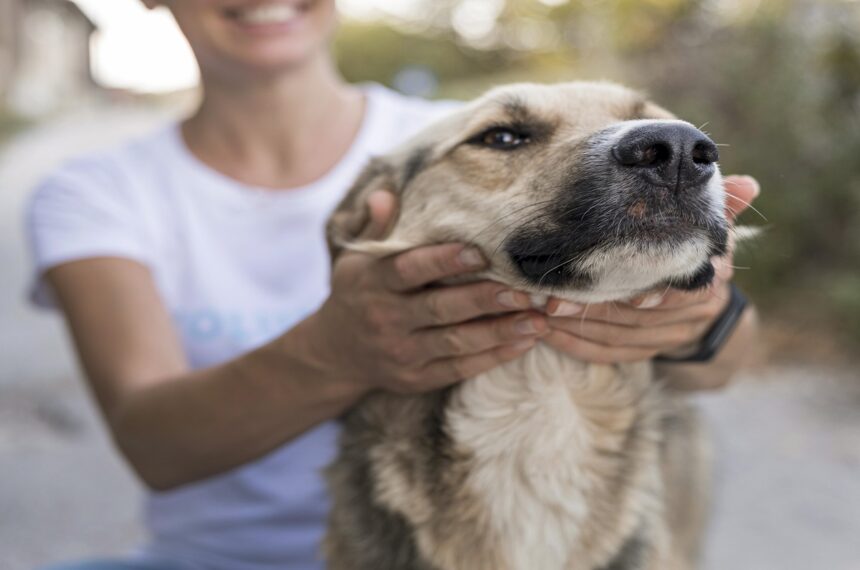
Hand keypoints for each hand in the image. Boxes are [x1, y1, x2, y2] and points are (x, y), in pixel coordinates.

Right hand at [308, 191, 546, 393]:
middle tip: (524, 290)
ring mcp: (402, 352)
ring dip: (500, 331)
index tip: (480, 252)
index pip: (408, 270)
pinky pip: (459, 369)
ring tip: (538, 319)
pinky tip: (524, 342)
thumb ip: (376, 228)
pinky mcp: (417, 378)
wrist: (336, 354)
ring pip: (456, 343)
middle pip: (439, 309)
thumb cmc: (358, 293)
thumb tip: (386, 194)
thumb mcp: (355, 259)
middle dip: (484, 299)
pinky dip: (493, 357)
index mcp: (372, 283)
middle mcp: (386, 319)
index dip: (443, 261)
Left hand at [542, 175, 759, 364]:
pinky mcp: (645, 353)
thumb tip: (750, 184)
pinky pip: (609, 355)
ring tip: (540, 313)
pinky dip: (577, 347)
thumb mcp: (708, 226)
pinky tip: (548, 335)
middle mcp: (693, 314)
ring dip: (577, 328)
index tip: (622, 295)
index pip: (681, 293)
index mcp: (708, 280)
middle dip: (593, 308)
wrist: (706, 304)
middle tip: (551, 299)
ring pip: (619, 339)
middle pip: (638, 318)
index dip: (652, 295)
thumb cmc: (695, 249)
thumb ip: (721, 205)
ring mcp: (670, 338)